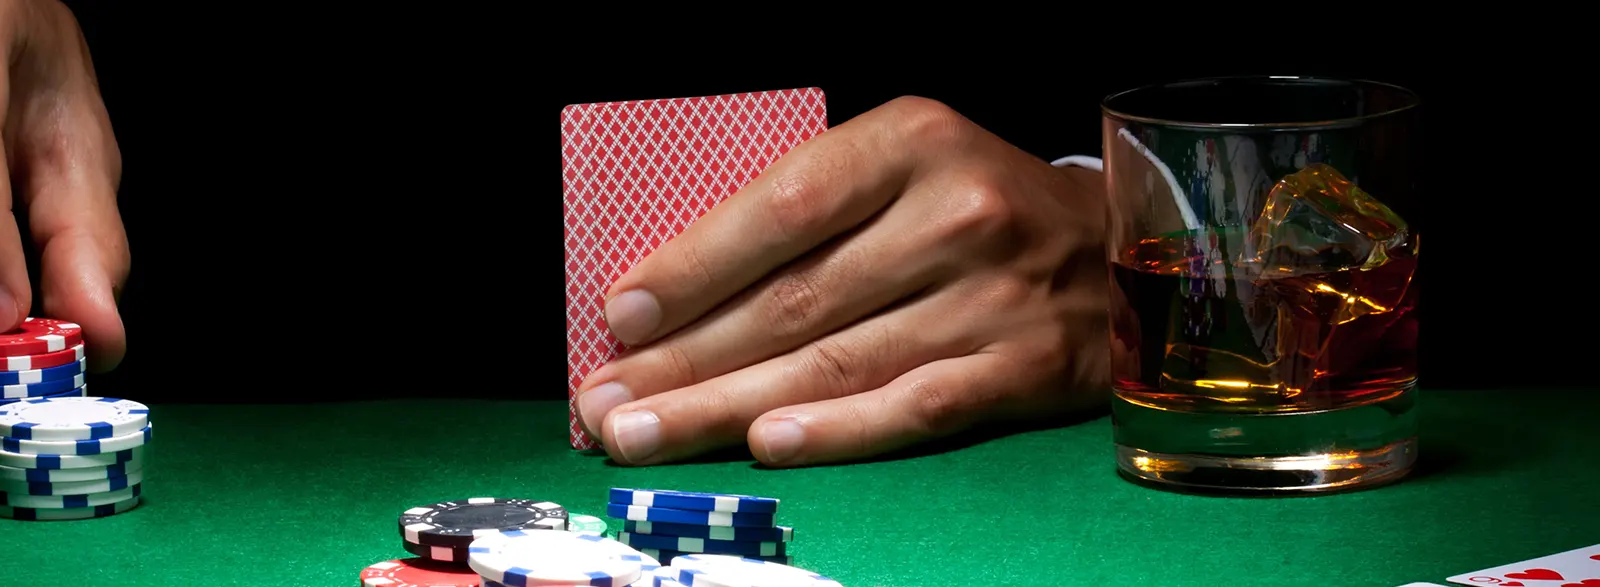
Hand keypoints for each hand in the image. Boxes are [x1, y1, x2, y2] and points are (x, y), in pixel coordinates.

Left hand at [573, 97, 1110, 466]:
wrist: (1119, 245)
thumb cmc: (972, 205)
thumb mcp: (899, 167)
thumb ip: (806, 214)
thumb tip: (673, 296)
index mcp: (911, 142)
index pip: (783, 207)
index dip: (694, 267)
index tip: (621, 317)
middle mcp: (957, 214)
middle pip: (796, 300)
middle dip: (685, 360)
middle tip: (604, 404)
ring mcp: (995, 295)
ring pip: (837, 362)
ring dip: (728, 407)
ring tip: (647, 435)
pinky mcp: (1026, 367)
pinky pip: (913, 406)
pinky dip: (838, 430)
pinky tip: (769, 443)